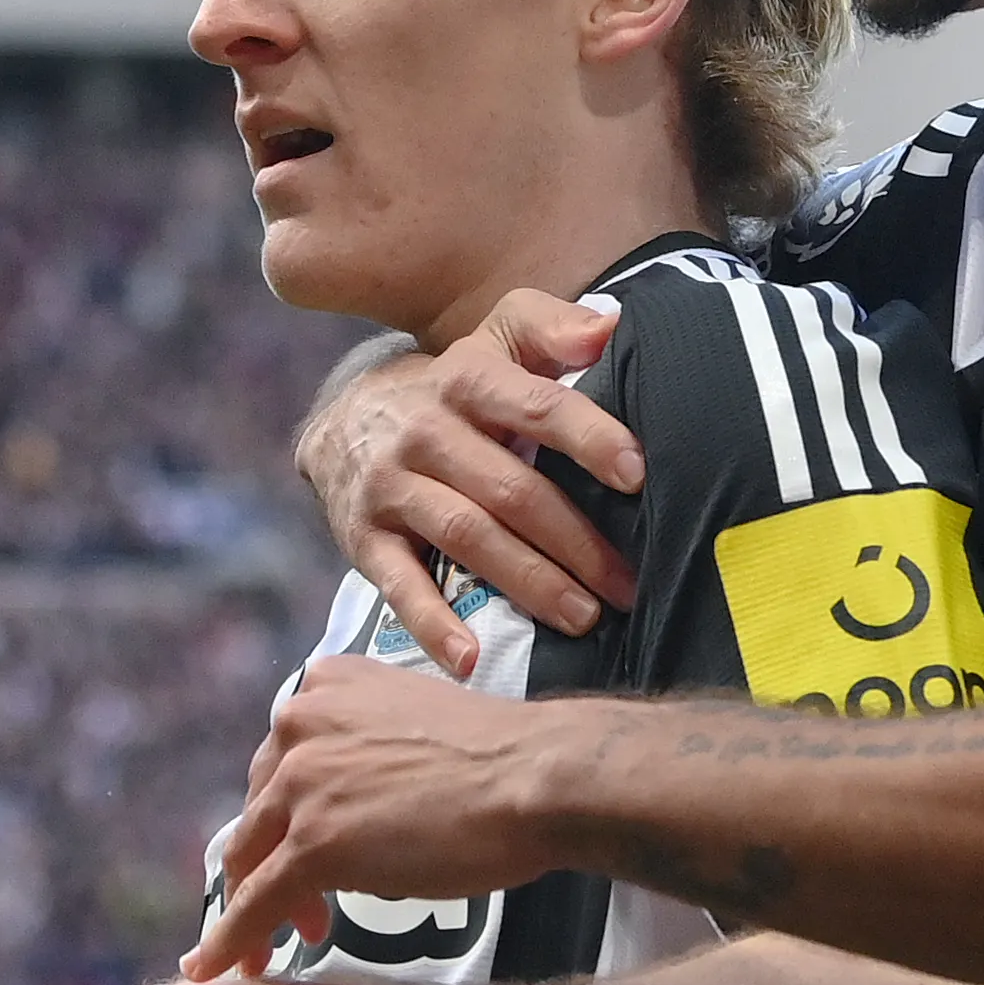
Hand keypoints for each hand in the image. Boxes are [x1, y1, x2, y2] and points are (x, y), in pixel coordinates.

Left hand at [182, 657, 569, 983]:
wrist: (537, 779)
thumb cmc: (505, 760)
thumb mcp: (416, 725)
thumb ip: (371, 751)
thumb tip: (357, 810)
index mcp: (327, 685)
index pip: (283, 760)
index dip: (291, 814)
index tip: (303, 847)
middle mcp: (300, 724)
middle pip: (260, 809)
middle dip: (271, 863)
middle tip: (302, 910)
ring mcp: (303, 784)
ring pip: (250, 858)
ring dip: (251, 909)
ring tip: (265, 952)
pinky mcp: (313, 845)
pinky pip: (256, 901)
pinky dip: (231, 940)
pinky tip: (222, 968)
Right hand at [300, 291, 642, 673]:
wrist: (345, 418)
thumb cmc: (457, 387)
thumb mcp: (497, 340)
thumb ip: (552, 326)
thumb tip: (610, 325)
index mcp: (469, 378)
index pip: (536, 404)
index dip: (587, 436)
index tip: (637, 474)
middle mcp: (426, 429)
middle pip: (511, 489)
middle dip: (576, 541)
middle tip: (629, 585)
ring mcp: (392, 485)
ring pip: (468, 536)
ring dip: (529, 583)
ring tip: (584, 617)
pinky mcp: (364, 536)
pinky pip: (399, 583)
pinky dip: (433, 624)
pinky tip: (470, 659)